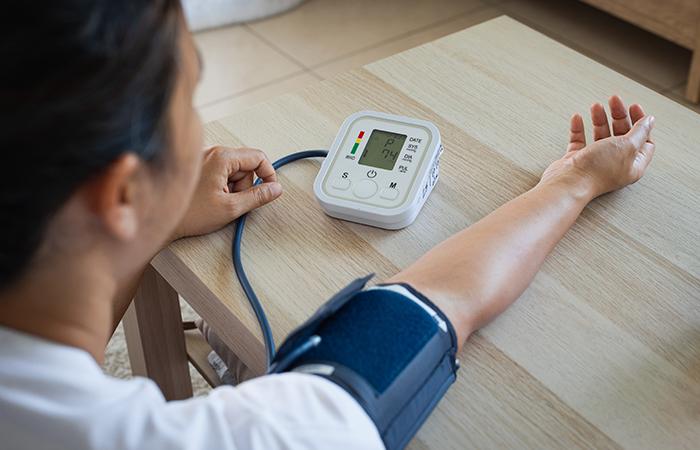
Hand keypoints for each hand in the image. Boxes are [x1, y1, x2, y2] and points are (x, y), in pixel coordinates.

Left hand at [173, 146, 281, 239]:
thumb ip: (258, 197)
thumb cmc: (190, 213)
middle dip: (245, 186)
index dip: (268, 175)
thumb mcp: (231, 208)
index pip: (259, 157)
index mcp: (222, 157)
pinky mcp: (199, 167)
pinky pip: (221, 173)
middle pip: (246, 165)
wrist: (161, 218)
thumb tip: (276, 189)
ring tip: (218, 202)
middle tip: (232, 203)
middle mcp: (213, 152)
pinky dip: (223, 187)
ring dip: (233, 188)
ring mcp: (205, 158)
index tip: (269, 191)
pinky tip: (210, 199)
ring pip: (234, 171)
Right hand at [540, 95, 655, 199]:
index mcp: (632, 164)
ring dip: (600, 119)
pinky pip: (579, 141)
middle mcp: (615, 164)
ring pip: (601, 136)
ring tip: (596, 106)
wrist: (568, 183)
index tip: (633, 107)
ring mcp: (595, 162)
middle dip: (619, 116)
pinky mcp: (578, 160)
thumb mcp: (627, 145)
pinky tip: (578, 118)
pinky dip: (579, 128)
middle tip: (614, 101)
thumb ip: (640, 132)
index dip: (641, 123)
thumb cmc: (598, 169)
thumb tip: (650, 121)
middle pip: (622, 135)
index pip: (644, 141)